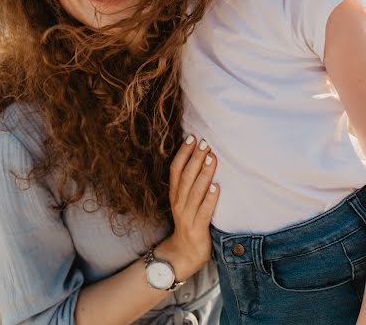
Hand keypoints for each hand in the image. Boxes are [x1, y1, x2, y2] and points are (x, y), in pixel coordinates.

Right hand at [156, 135, 218, 280]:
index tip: (191, 137)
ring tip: (212, 157)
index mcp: (175, 194)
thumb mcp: (184, 201)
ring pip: (195, 191)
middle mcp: (178, 203)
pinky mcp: (197, 229)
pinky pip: (204, 212)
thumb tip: (201, 156)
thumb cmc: (188, 222)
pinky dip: (210, 199)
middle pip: (186, 177)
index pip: (175, 169)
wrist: (184, 254)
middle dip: (195, 158)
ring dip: (204, 173)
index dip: (182, 153)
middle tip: (205, 142)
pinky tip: (217, 187)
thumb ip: (189, 182)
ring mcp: (187, 216)